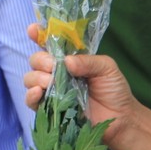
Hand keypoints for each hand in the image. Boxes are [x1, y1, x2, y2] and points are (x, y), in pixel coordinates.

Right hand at [23, 23, 140, 142]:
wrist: (120, 119)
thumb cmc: (114, 90)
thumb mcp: (107, 68)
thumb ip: (87, 61)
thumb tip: (66, 61)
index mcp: (69, 59)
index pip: (49, 43)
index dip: (38, 34)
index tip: (32, 30)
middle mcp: (56, 73)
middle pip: (36, 60)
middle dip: (40, 60)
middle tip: (52, 66)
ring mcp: (51, 91)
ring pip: (30, 79)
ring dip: (36, 77)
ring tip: (51, 82)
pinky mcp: (49, 110)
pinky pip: (31, 101)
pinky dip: (30, 95)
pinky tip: (38, 92)